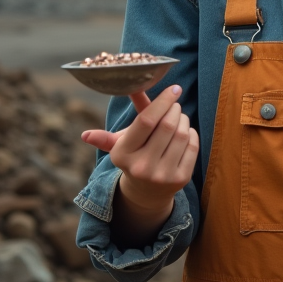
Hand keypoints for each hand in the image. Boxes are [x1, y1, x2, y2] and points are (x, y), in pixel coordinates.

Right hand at [81, 84, 199, 222]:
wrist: (147, 192)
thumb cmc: (134, 157)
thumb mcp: (121, 143)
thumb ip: (108, 132)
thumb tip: (89, 130)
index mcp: (123, 154)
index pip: (145, 121)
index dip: (162, 102)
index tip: (174, 89)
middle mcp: (142, 166)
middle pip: (167, 125)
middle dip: (174, 109)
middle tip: (174, 104)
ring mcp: (163, 174)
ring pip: (182, 134)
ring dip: (184, 119)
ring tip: (178, 117)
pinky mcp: (181, 179)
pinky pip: (193, 146)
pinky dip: (192, 133)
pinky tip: (185, 131)